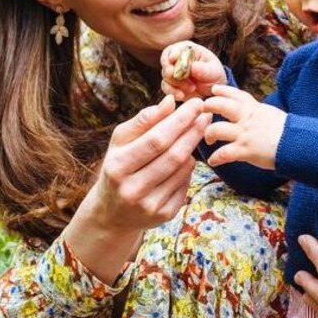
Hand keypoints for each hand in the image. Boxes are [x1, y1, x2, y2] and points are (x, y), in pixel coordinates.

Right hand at [65, 94, 210, 282]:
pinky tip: (185, 159)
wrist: (112, 212)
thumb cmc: (118, 166)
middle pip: (173, 155)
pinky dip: (188, 168)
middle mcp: (132, 190)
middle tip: (205, 114)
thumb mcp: (121, 142)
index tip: (195, 104)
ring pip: (183, 169)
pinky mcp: (164, 216)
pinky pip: (185, 184)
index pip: (156, 139)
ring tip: (195, 133)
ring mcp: (149, 206)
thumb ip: (144, 120)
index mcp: (118, 167)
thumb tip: (170, 101)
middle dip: (193, 131)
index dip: (179, 121)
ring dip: (192, 148)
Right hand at [160, 41, 225, 100]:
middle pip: (166, 63)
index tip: (173, 59)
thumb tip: (193, 67)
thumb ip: (204, 69)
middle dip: (172, 72)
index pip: (174, 49)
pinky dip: (173, 92)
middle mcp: (176, 59)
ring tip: (192, 88)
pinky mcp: (171, 85)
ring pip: (165, 77)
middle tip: (183, 78)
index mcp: (187, 50)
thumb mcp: (214, 71)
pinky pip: (166, 88)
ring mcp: (172, 72)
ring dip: (176, 84)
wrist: (213, 88)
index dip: (172, 53)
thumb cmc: (214, 74)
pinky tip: (182, 96)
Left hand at [202, 84, 285, 169]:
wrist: (297, 144)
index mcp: (254, 108)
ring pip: (216, 129)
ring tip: (208, 140)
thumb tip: (251, 112)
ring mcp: (244, 134)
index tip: (213, 90)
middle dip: (208, 106)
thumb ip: (257, 113)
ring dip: (208, 134)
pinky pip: (223, 153)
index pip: (235, 94)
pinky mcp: (245, 150)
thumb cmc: (288, 131)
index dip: (222, 90)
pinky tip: (213, 161)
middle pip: (220, 105)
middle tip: (203, 111)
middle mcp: (246, 118)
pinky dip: (215, 158)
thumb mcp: (271, 114)